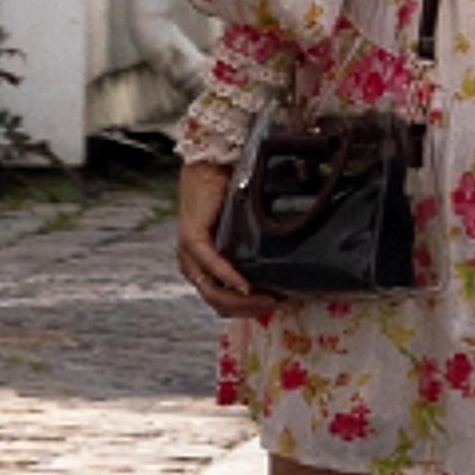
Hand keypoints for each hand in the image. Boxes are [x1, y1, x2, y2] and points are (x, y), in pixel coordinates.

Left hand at [174, 156, 274, 321]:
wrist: (210, 165)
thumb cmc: (227, 194)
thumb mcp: (241, 229)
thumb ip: (252, 248)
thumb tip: (286, 266)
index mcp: (201, 266)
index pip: (222, 302)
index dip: (248, 309)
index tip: (276, 303)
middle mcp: (192, 265)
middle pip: (218, 303)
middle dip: (249, 309)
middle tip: (276, 303)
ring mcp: (189, 255)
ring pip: (213, 292)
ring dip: (242, 300)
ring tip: (268, 297)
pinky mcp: (191, 240)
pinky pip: (212, 267)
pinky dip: (230, 278)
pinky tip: (247, 285)